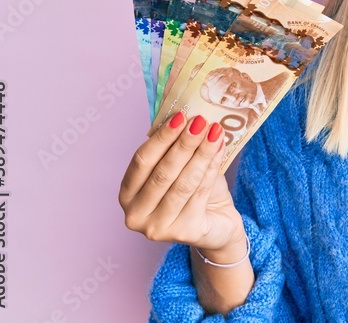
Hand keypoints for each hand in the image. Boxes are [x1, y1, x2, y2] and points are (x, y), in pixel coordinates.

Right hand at [119, 113, 244, 254]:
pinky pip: (200, 193)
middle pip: (163, 172)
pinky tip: (220, 150)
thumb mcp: (180, 168)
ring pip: (183, 183)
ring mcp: (158, 227)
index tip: (180, 116)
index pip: (141, 161)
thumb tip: (184, 115)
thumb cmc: (194, 192)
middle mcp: (136, 214)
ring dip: (201, 153)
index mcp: (127, 194)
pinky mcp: (184, 232)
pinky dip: (212, 168)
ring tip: (215, 131)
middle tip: (201, 120)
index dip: (161, 137)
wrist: (217, 225)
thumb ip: (174, 147)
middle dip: (184, 143)